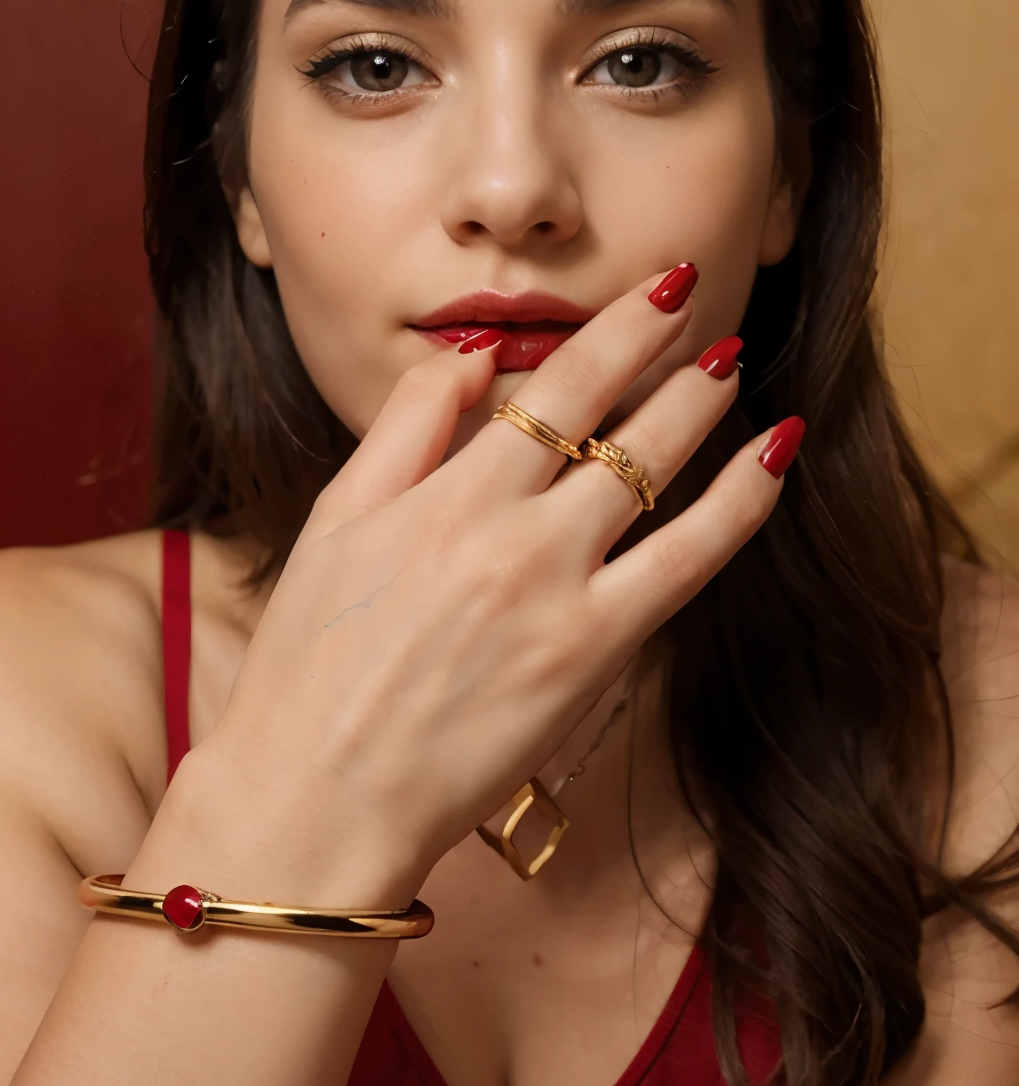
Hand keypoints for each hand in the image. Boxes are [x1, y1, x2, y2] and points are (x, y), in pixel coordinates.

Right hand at [182, 270, 798, 899]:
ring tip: (738, 368)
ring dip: (707, 412)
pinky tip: (772, 466)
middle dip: (672, 354)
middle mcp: (513, 532)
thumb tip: (475, 359)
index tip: (657, 290)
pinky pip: (686, 565)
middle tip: (709, 310)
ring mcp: (560, 594)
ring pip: (658, 476)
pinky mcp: (592, 657)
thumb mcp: (336, 520)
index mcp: (447, 492)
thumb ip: (406, 427)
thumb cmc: (313, 662)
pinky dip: (739, 507)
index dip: (618, 328)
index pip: (555, 383)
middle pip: (614, 418)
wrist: (319, 796)